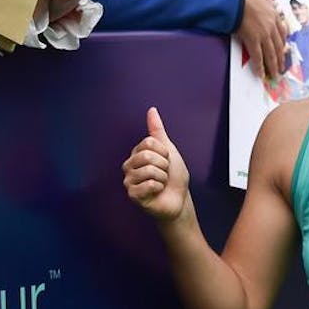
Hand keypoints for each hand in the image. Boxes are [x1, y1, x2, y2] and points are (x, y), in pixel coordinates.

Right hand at [122, 107, 189, 221]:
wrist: (179, 198)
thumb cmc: (174, 175)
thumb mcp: (168, 149)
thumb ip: (157, 130)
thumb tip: (152, 109)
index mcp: (137, 153)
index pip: (148, 142)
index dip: (163, 152)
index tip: (166, 160)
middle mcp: (129, 166)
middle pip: (146, 155)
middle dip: (163, 165)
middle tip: (164, 174)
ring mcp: (129, 181)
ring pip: (149, 170)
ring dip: (162, 177)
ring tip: (161, 183)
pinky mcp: (132, 195)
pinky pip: (149, 184)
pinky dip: (159, 188)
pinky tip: (157, 192)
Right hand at [238, 0, 286, 80]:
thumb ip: (268, 3)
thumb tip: (271, 4)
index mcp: (274, 15)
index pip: (282, 33)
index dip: (282, 44)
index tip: (283, 50)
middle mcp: (272, 25)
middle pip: (279, 46)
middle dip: (280, 58)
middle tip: (281, 67)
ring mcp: (264, 34)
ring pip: (271, 54)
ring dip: (273, 65)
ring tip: (275, 74)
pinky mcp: (253, 39)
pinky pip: (258, 56)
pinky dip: (260, 67)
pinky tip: (261, 74)